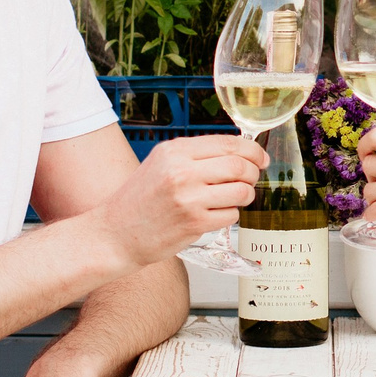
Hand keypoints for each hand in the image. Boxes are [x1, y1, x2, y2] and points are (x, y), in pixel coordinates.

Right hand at [97, 134, 265, 265]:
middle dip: (253, 173)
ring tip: (236, 198)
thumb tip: (237, 153)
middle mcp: (181, 171)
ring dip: (246, 195)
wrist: (115, 233)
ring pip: (241, 191)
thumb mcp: (161, 164)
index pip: (228, 143)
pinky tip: (215, 215)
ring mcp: (188, 198)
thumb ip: (194, 155)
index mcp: (174, 151)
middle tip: (251, 179)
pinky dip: (230, 215)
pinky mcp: (194, 223)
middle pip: (239, 166)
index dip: (252, 151)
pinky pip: (231, 215)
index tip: (260, 158)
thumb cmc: (140, 199)